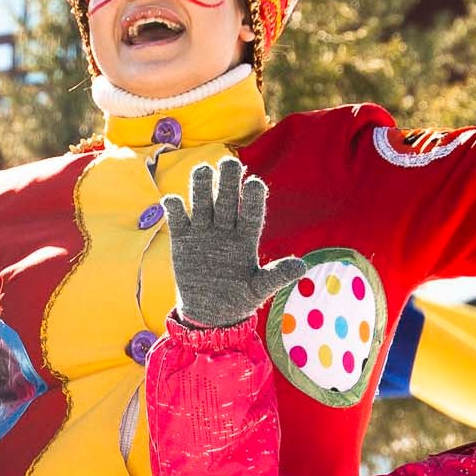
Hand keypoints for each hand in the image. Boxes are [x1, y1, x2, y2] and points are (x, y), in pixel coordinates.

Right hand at [163, 157, 283, 332]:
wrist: (211, 312)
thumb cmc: (240, 299)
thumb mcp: (259, 290)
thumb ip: (277, 276)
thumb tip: (303, 267)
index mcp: (246, 238)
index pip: (252, 214)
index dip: (253, 199)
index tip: (255, 183)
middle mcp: (226, 229)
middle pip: (227, 200)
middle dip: (228, 182)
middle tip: (230, 163)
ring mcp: (203, 232)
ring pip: (203, 203)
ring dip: (202, 187)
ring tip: (204, 170)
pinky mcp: (183, 240)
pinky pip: (178, 220)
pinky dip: (174, 209)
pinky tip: (173, 201)